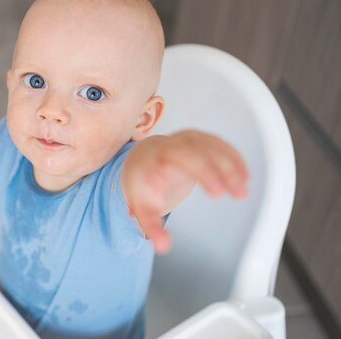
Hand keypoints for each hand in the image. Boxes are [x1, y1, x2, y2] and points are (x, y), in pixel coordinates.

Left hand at [122, 131, 248, 253]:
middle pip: (200, 152)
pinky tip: (244, 177)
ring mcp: (189, 139)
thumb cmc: (143, 183)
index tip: (217, 193)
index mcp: (158, 157)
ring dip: (231, 167)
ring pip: (214, 148)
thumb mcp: (142, 206)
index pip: (181, 160)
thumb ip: (151, 227)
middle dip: (219, 172)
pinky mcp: (201, 140)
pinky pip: (220, 146)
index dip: (203, 173)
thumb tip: (162, 247)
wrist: (141, 160)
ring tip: (242, 191)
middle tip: (234, 194)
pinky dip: (234, 160)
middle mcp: (175, 144)